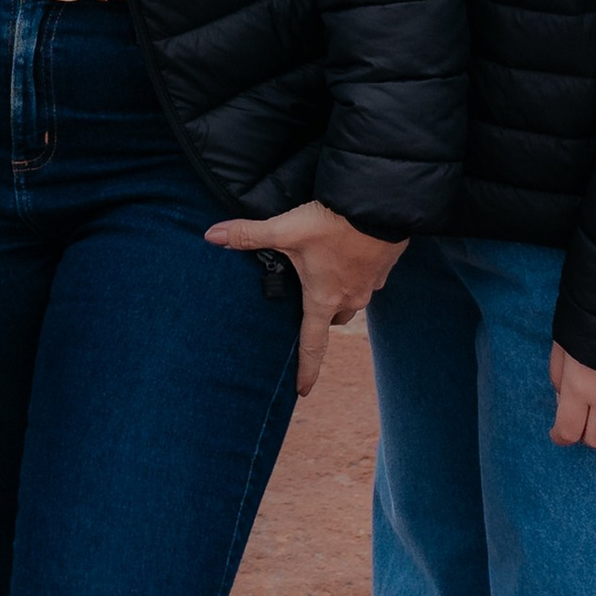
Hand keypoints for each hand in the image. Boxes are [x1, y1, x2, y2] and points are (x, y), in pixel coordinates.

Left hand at [207, 200, 404, 397]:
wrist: (379, 205)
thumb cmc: (333, 223)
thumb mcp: (286, 229)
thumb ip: (249, 234)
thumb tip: (212, 236)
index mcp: (324, 299)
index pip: (313, 344)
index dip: (306, 369)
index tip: (303, 390)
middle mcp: (350, 298)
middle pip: (331, 318)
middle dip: (319, 316)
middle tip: (305, 305)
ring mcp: (370, 284)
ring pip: (351, 299)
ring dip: (338, 292)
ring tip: (324, 272)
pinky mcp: (383, 266)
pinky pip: (366, 278)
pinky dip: (354, 271)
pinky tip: (346, 251)